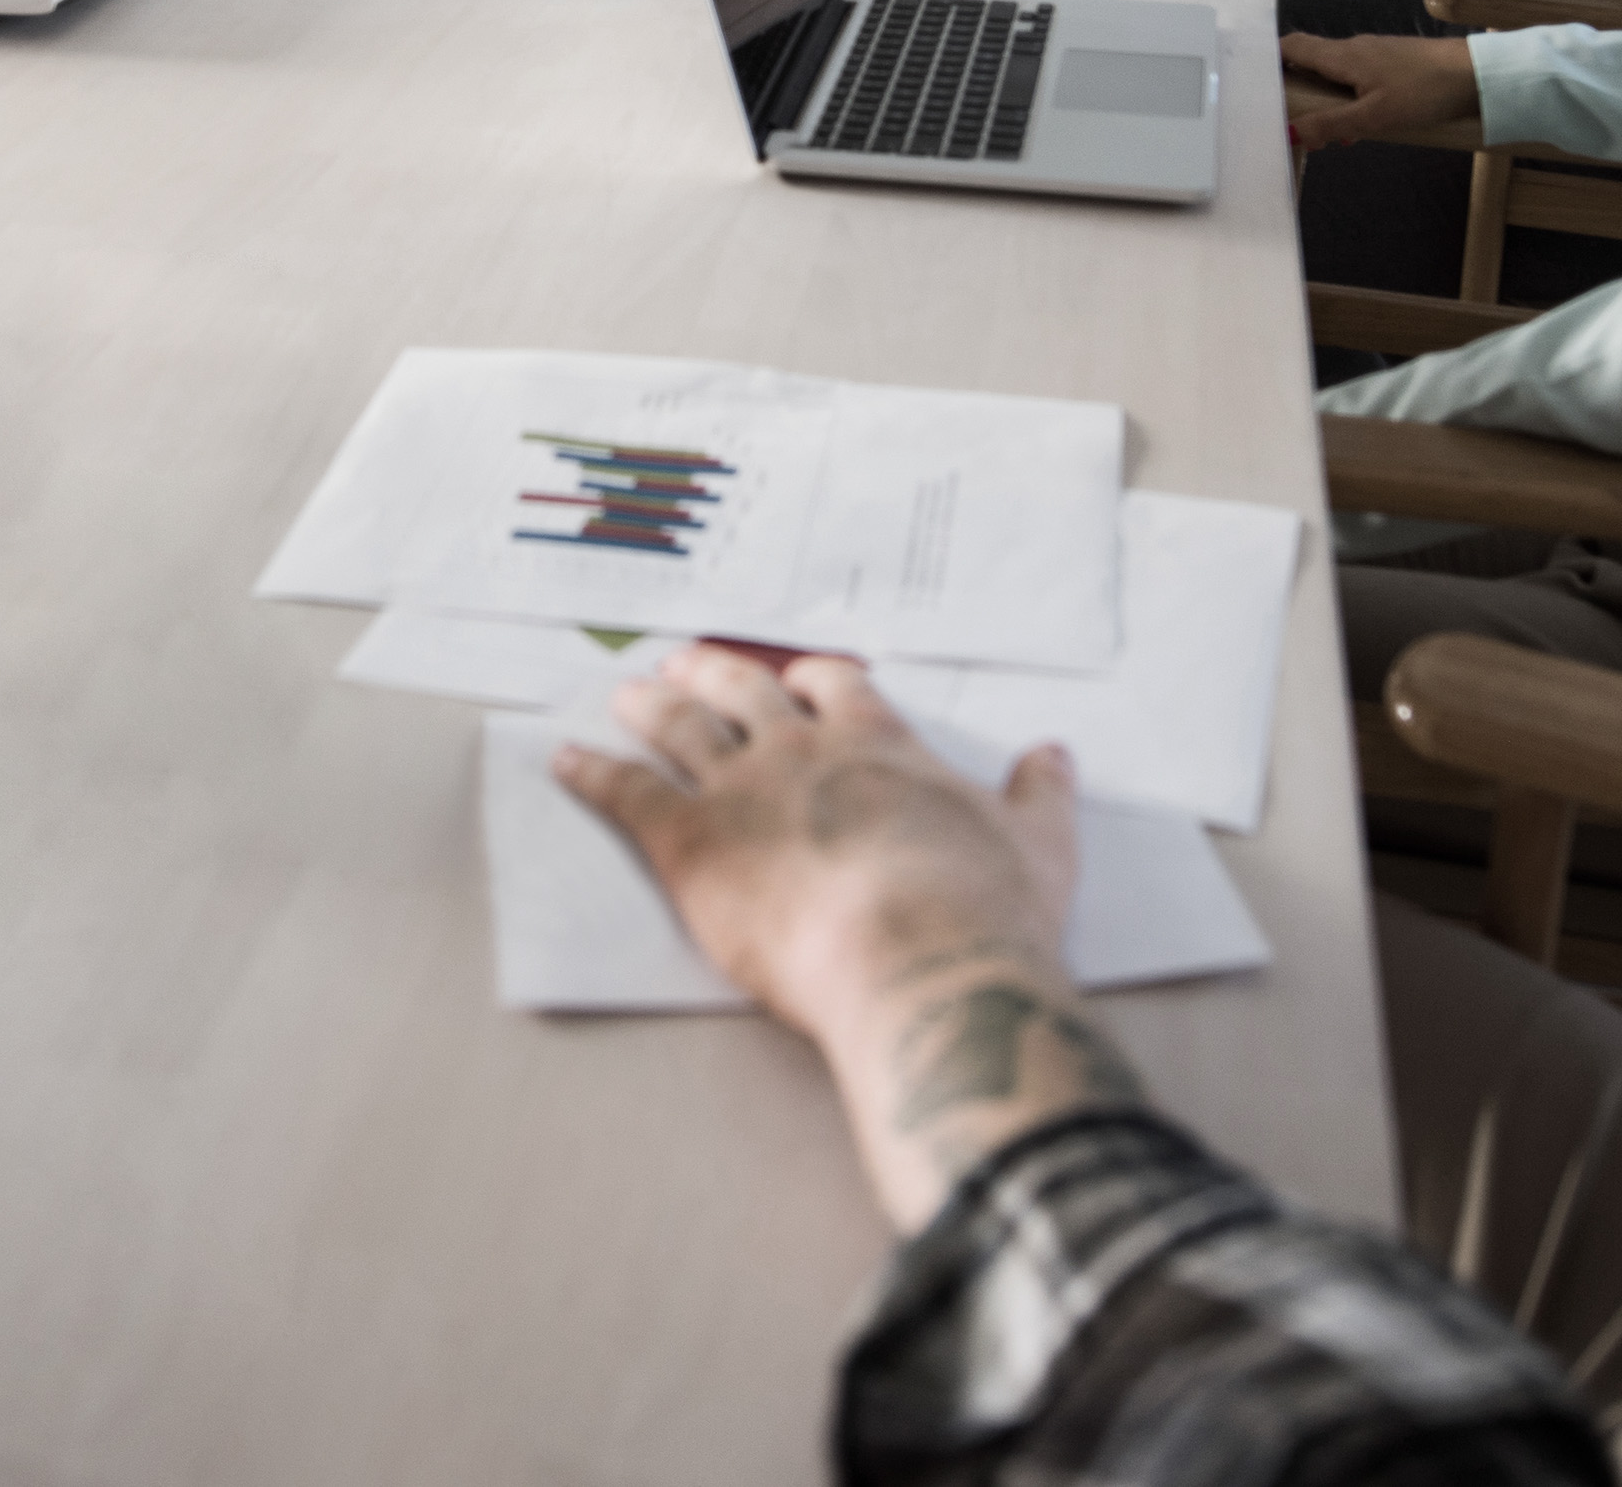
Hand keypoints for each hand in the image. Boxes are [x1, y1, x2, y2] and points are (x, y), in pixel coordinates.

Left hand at [559, 648, 1124, 1232]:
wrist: (919, 957)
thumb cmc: (983, 908)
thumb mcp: (1039, 842)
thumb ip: (1040, 796)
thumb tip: (1055, 759)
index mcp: (879, 746)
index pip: (837, 689)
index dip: (812, 680)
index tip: (798, 676)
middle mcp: (800, 752)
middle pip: (743, 693)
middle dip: (713, 675)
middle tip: (687, 664)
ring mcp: (740, 792)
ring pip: (679, 731)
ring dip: (647, 710)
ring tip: (624, 696)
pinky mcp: (689, 844)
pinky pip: (626, 796)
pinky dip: (591, 775)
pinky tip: (566, 761)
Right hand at [1279, 32, 1478, 147]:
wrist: (1476, 75)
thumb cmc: (1424, 91)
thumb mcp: (1373, 116)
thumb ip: (1329, 124)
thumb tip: (1288, 133)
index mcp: (1341, 56)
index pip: (1291, 47)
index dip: (1268, 62)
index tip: (1254, 86)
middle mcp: (1353, 49)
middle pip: (1310, 61)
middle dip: (1295, 90)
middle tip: (1288, 120)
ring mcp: (1375, 55)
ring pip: (1335, 75)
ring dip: (1324, 101)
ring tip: (1327, 136)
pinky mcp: (1394, 66)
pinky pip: (1358, 81)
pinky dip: (1348, 102)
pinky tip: (1361, 129)